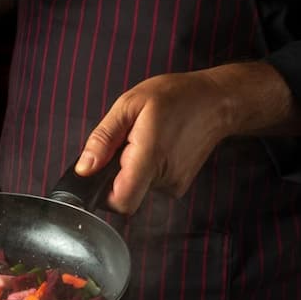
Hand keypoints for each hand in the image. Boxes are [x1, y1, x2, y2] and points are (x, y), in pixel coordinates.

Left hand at [74, 71, 232, 214]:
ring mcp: (174, 185)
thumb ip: (103, 138)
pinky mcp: (178, 185)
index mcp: (150, 158)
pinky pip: (149, 184)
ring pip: (136, 188)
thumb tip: (84, 169)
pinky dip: (144, 168)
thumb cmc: (175, 97)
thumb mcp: (129, 105)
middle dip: (114, 172)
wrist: (216, 102)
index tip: (99, 171)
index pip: (121, 202)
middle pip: (124, 194)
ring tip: (143, 139)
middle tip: (125, 143)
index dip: (102, 193)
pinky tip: (155, 146)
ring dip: (130, 167)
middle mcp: (165, 179)